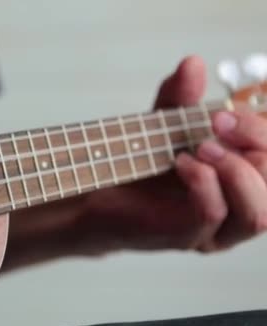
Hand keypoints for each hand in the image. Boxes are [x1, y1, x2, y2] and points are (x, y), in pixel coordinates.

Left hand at [84, 56, 266, 252]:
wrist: (100, 191)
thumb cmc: (141, 162)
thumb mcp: (164, 123)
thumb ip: (181, 97)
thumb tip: (192, 63)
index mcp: (247, 181)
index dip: (263, 132)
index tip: (226, 113)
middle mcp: (240, 209)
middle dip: (256, 145)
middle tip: (216, 125)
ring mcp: (216, 230)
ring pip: (258, 213)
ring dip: (236, 171)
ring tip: (201, 147)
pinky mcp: (187, 237)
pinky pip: (213, 213)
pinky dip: (203, 182)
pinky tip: (181, 163)